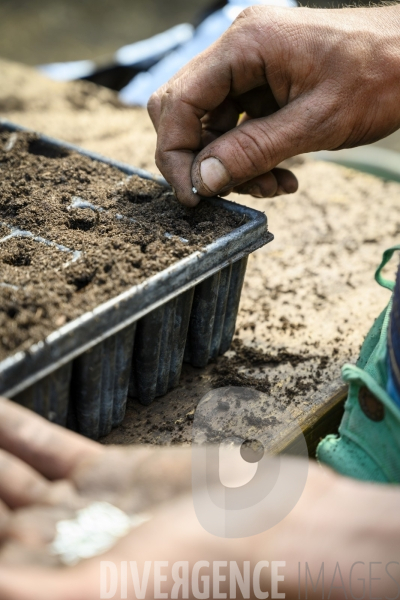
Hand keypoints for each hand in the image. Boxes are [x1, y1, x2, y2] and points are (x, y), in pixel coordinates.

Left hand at [0, 398, 398, 599]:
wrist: (273, 533)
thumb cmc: (202, 578)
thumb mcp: (108, 596)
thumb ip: (33, 590)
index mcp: (48, 586)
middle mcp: (54, 552)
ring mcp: (79, 509)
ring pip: (7, 472)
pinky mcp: (105, 471)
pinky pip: (47, 444)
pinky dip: (15, 424)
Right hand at [148, 5, 399, 205]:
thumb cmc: (380, 76)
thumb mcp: (316, 122)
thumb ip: (253, 150)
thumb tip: (203, 179)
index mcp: (245, 45)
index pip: (179, 102)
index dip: (176, 154)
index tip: (192, 196)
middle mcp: (239, 49)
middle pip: (185, 111)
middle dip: (202, 159)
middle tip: (226, 191)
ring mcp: (251, 65)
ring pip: (211, 124)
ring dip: (232, 164)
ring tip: (272, 184)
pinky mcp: (264, 83)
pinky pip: (238, 125)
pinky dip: (251, 156)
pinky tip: (281, 174)